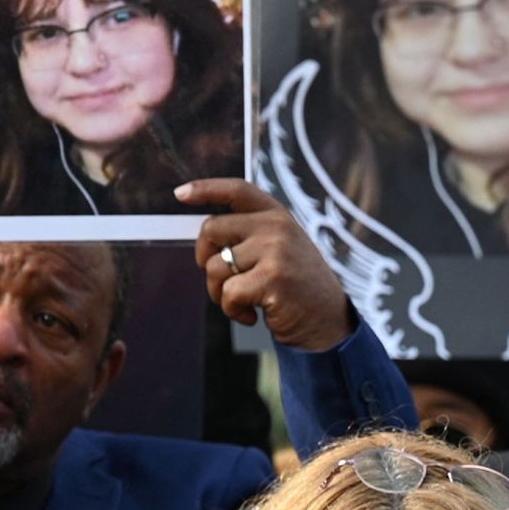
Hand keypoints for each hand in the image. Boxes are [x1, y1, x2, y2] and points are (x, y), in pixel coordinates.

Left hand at [177, 177, 352, 351]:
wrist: (328, 321)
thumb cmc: (296, 286)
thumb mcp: (280, 248)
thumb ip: (250, 233)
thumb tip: (206, 232)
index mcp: (277, 215)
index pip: (237, 190)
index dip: (205, 189)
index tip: (180, 193)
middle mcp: (276, 226)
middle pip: (211, 230)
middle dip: (205, 259)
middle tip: (223, 282)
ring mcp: (275, 250)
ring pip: (214, 266)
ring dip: (219, 293)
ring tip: (244, 302)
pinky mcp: (272, 278)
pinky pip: (227, 293)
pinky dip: (233, 311)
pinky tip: (254, 316)